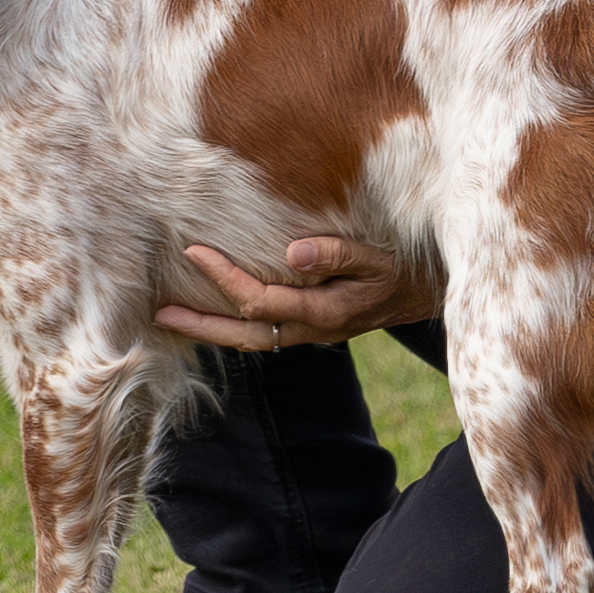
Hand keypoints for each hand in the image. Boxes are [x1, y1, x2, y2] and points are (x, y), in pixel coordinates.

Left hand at [152, 237, 441, 352]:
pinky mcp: (314, 328)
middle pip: (245, 336)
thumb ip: (338, 252)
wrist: (435, 294)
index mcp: (326, 310)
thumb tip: (292, 252)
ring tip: (172, 318)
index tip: (192, 252)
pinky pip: (266, 333)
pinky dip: (235, 327)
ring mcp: (313, 333)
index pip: (260, 299)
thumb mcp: (380, 255)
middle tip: (158, 313)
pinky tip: (215, 316)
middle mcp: (314, 329)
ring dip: (212, 331)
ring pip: (252, 340)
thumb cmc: (407, 266)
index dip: (223, 278)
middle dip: (200, 325)